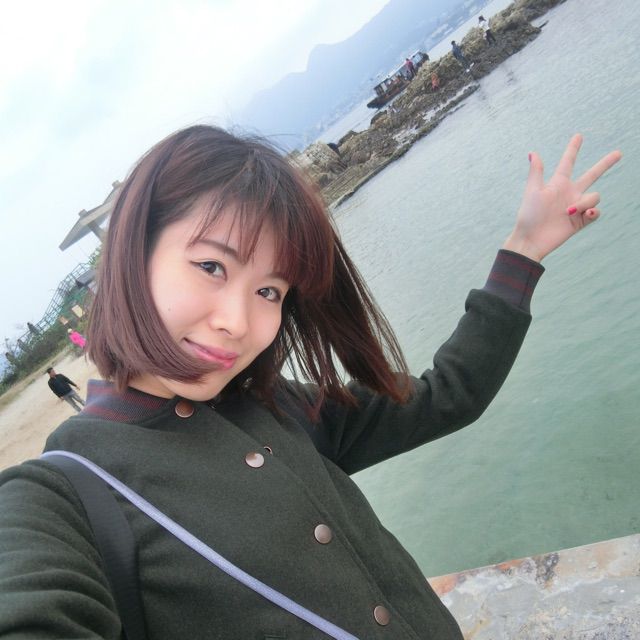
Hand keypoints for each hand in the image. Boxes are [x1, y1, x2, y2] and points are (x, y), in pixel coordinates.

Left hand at [503, 134, 621, 261]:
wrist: (531, 239)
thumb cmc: (529, 215)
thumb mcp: (532, 191)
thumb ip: (536, 172)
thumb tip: (532, 152)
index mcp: (558, 183)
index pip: (568, 162)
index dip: (573, 149)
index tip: (579, 135)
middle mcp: (569, 193)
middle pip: (592, 174)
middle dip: (605, 164)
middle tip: (618, 153)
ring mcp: (576, 207)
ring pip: (594, 196)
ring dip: (584, 202)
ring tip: (568, 212)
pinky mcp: (580, 221)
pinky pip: (595, 212)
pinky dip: (592, 212)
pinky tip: (584, 214)